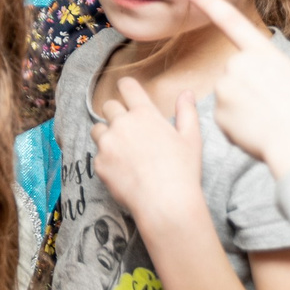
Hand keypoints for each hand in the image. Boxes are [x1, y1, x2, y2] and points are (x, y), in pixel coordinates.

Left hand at [91, 77, 207, 231]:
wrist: (165, 202)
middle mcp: (122, 124)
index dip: (126, 86)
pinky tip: (123, 172)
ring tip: (124, 151)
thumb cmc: (182, 171)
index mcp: (144, 115)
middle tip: (130, 130)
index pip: (127, 86)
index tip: (125, 89)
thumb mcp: (191, 138)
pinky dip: (107, 160)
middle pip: (109, 106)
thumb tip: (187, 93)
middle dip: (117, 114)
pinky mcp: (99, 163)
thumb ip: (187, 112)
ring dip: (107, 135)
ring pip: (98, 129)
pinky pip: (98, 155)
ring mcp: (107, 143)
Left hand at [189, 0, 289, 180]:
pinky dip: (237, 127)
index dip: (209, 1)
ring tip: (266, 119)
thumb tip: (238, 78)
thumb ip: (260, 70)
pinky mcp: (217, 111)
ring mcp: (225, 86)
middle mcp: (239, 64)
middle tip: (272, 105)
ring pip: (228, 97)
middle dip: (246, 89)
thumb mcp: (288, 77)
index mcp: (263, 52)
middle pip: (233, 74)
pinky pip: (225, 118)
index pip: (231, 20)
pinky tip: (256, 131)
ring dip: (242, 109)